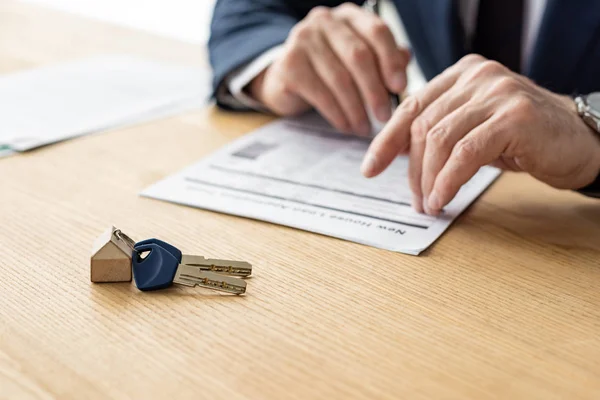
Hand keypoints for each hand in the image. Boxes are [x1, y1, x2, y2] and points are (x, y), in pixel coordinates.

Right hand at [248, 3, 409, 135]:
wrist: (286, 80)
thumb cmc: (330, 70)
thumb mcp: (359, 61)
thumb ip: (384, 58)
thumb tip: (406, 59)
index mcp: (348, 15)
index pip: (377, 31)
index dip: (392, 61)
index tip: (400, 88)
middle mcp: (324, 21)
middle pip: (359, 56)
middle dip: (375, 91)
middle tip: (385, 117)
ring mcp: (302, 40)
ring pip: (340, 79)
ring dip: (356, 109)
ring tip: (365, 129)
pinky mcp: (289, 65)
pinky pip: (321, 95)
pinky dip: (338, 115)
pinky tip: (347, 127)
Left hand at [361, 54, 599, 213]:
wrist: (580, 141)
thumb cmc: (523, 138)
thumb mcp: (473, 128)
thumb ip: (439, 131)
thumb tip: (396, 153)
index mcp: (461, 73)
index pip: (411, 106)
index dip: (385, 140)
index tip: (370, 168)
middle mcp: (477, 75)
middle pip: (422, 126)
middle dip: (411, 170)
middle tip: (415, 200)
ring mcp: (497, 92)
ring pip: (439, 139)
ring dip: (427, 180)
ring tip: (429, 204)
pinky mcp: (514, 117)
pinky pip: (465, 153)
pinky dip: (448, 180)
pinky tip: (443, 199)